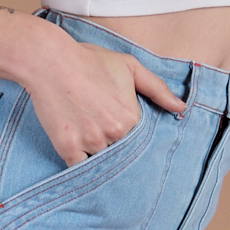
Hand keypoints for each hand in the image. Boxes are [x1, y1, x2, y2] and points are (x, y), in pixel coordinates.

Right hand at [25, 34, 184, 165]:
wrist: (49, 61)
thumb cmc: (88, 61)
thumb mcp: (129, 66)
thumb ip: (157, 88)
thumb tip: (181, 108)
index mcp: (132, 117)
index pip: (138, 139)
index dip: (130, 136)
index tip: (119, 130)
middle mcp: (115, 133)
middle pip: (121, 153)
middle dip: (115, 148)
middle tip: (103, 136)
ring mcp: (91, 143)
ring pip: (101, 161)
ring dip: (98, 156)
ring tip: (88, 140)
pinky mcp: (68, 148)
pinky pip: (79, 168)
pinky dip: (80, 165)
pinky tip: (78, 152)